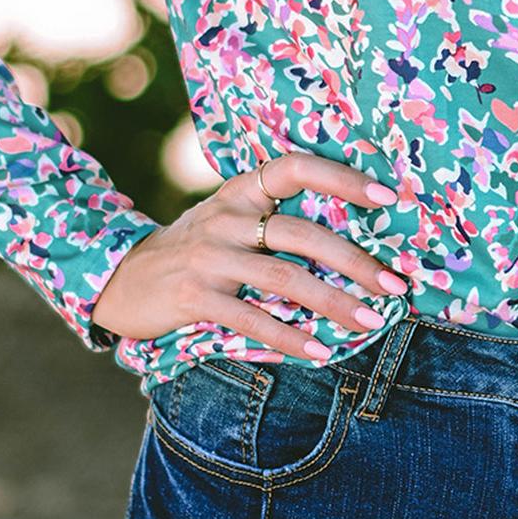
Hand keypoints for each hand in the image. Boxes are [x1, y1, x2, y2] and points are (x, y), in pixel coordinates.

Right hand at [90, 145, 409, 358]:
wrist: (122, 279)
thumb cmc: (196, 251)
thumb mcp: (230, 221)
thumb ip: (276, 221)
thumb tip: (354, 242)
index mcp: (241, 191)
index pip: (295, 167)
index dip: (342, 178)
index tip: (389, 198)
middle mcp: (226, 217)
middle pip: (301, 233)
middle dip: (355, 261)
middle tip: (395, 286)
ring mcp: (209, 257)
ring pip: (284, 278)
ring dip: (334, 302)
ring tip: (372, 321)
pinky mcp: (194, 296)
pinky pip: (251, 318)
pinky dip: (290, 337)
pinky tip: (320, 351)